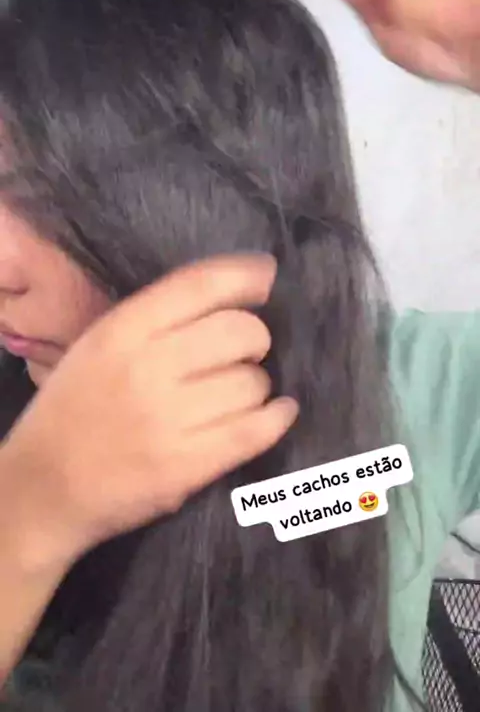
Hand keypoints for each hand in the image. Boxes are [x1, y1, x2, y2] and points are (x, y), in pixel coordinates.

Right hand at [0, 254, 297, 569]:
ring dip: (256, 386)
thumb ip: (155, 318)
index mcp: (122, 330)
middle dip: (254, 339)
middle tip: (245, 352)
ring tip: (238, 393)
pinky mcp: (187, 466)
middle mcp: (147, 368)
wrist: (43, 488)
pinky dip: (276, 418)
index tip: (266, 274)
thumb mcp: (98, 345)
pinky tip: (279, 412)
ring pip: (252, 383)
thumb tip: (234, 296)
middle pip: (240, 332)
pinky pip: (255, 431)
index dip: (245, 275)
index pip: (200, 285)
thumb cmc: (72, 409)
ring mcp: (169, 419)